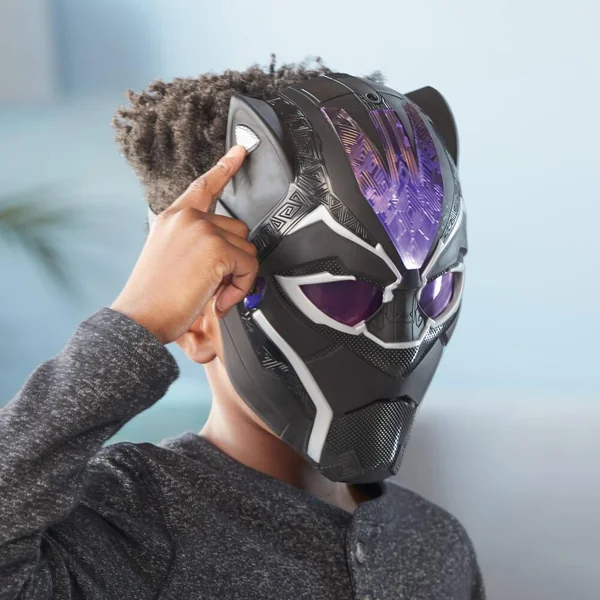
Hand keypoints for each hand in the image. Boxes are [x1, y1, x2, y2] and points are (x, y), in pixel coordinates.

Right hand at [111, 145, 256, 343]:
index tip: (241, 151)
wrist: (139, 317)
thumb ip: (197, 247)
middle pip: (238, 230)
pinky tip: (219, 300)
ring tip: (213, 295)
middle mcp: (187, 218)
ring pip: (246, 250)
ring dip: (237, 277)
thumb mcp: (171, 260)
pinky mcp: (215, 248)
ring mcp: (202, 229)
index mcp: (173, 218)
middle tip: (213, 285)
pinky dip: (240, 288)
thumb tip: (229, 257)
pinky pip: (248, 267)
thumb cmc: (152, 297)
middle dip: (233, 261)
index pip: (204, 186)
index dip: (225, 167)